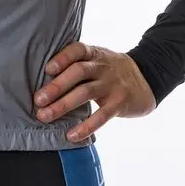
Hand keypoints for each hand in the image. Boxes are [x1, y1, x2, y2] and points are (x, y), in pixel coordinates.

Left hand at [33, 42, 155, 140]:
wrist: (146, 80)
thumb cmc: (109, 71)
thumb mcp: (97, 60)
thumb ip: (76, 65)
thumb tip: (42, 81)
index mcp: (94, 53)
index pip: (77, 50)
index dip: (62, 58)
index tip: (47, 69)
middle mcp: (103, 66)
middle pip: (78, 72)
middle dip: (56, 86)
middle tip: (38, 100)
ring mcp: (113, 84)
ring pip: (86, 92)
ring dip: (63, 105)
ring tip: (45, 116)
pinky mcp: (120, 102)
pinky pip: (102, 115)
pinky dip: (86, 126)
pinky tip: (71, 135)